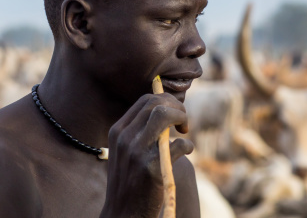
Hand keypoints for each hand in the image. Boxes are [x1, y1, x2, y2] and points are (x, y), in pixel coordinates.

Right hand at [100, 93, 193, 217]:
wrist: (123, 214)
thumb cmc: (130, 181)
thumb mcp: (125, 151)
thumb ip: (139, 131)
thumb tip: (164, 109)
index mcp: (118, 131)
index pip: (145, 100)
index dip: (165, 101)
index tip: (175, 114)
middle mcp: (125, 138)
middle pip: (156, 103)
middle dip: (177, 107)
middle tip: (183, 122)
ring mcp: (137, 152)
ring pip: (164, 114)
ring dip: (181, 117)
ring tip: (185, 130)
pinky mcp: (152, 168)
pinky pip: (179, 143)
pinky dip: (188, 144)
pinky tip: (187, 150)